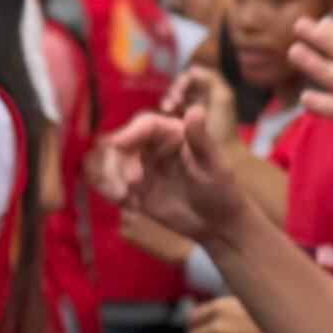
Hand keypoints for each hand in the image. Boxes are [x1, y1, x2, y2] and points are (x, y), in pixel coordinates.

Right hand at [95, 73, 243, 244]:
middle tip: (134, 184)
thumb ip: (200, 138)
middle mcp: (152, 147)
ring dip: (111, 177)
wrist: (218, 224)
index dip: (129, 132)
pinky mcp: (134, 190)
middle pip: (121, 144)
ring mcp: (141, 168)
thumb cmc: (222, 189)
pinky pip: (110, 184)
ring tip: (125, 197)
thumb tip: (197, 109)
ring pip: (111, 163)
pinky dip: (110, 191)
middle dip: (119, 162)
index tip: (116, 144)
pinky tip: (129, 205)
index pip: (144, 125)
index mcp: (172, 133)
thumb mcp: (213, 164)